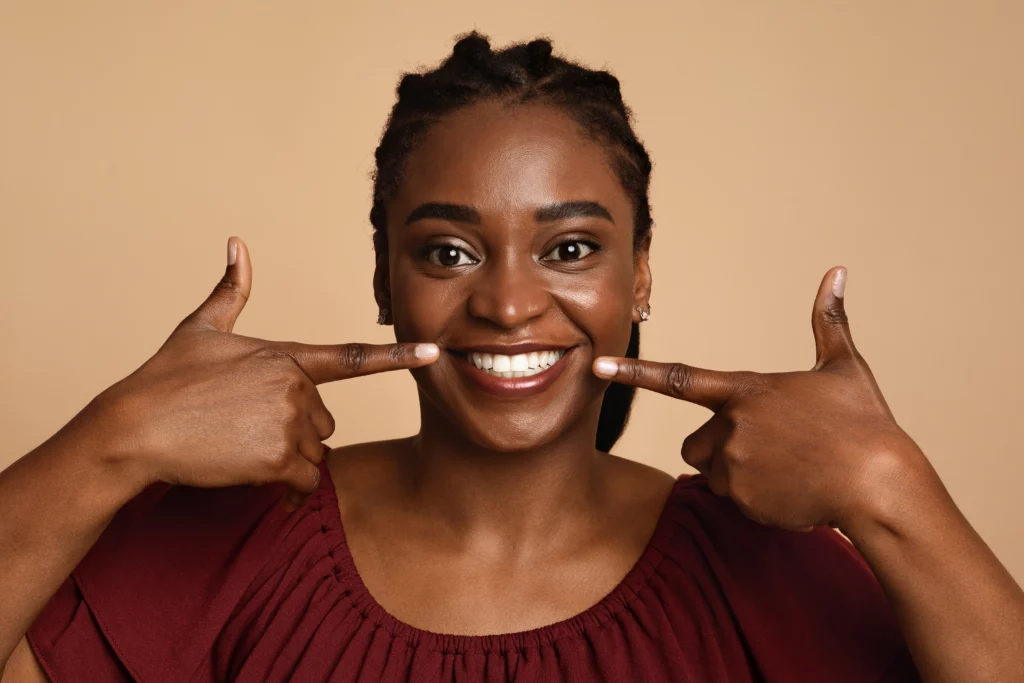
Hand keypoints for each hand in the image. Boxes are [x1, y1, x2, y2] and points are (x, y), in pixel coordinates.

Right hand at [78, 237, 438, 510]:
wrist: (133, 429)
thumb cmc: (164, 380)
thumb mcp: (200, 329)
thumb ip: (230, 292)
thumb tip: (237, 243)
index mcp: (286, 356)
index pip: (353, 357)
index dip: (397, 356)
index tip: (434, 352)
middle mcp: (295, 386)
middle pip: (323, 421)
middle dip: (294, 429)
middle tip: (245, 427)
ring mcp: (289, 422)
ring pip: (313, 452)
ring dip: (286, 457)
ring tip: (240, 446)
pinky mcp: (278, 457)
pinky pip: (304, 480)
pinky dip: (286, 487)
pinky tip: (252, 475)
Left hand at [592, 267, 923, 531]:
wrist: (880, 486)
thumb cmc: (864, 423)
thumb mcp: (844, 367)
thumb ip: (828, 321)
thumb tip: (837, 272)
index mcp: (746, 390)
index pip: (677, 378)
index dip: (634, 372)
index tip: (597, 366)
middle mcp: (731, 427)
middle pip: (696, 442)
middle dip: (720, 447)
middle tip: (771, 448)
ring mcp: (734, 466)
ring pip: (715, 472)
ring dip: (738, 473)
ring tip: (787, 469)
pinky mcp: (743, 500)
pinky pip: (734, 499)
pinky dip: (757, 498)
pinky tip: (793, 491)